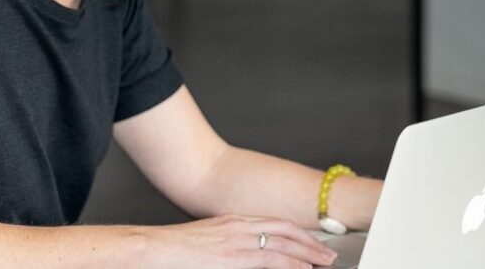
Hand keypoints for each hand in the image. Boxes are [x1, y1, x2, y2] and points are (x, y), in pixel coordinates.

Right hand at [143, 213, 337, 267]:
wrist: (156, 249)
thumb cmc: (177, 250)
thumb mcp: (209, 242)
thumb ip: (231, 246)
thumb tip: (248, 256)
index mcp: (232, 221)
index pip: (274, 223)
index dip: (297, 232)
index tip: (312, 241)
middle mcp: (237, 226)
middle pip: (284, 229)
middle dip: (309, 241)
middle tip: (328, 253)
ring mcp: (235, 240)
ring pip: (281, 242)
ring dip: (307, 252)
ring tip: (324, 261)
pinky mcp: (231, 255)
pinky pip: (269, 258)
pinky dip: (290, 263)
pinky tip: (303, 268)